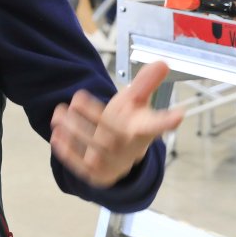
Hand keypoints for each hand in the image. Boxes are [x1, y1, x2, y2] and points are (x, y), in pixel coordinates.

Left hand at [50, 61, 183, 188]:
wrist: (117, 158)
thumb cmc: (128, 124)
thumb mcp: (136, 103)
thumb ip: (145, 84)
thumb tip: (162, 62)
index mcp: (143, 131)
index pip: (156, 125)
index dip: (167, 121)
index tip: (179, 115)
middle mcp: (130, 149)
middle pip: (114, 136)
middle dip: (94, 117)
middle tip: (76, 100)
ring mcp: (113, 163)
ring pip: (94, 150)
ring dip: (75, 131)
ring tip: (59, 113)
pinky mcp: (96, 174)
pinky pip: (81, 164)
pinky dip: (68, 152)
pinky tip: (56, 134)